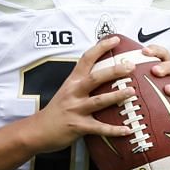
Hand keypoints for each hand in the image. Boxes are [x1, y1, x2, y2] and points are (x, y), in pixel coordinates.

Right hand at [23, 35, 135, 152]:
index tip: (115, 39)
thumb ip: (83, 82)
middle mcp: (74, 92)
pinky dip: (114, 130)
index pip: (86, 59)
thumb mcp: (67, 90)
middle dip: (114, 71)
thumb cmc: (56, 110)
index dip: (101, 47)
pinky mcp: (78, 126)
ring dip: (116, 96)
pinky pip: (99, 128)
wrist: (37, 130)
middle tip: (131, 67)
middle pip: (95, 78)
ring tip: (132, 92)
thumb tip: (105, 74)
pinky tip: (128, 130)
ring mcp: (76, 109)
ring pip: (99, 101)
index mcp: (73, 81)